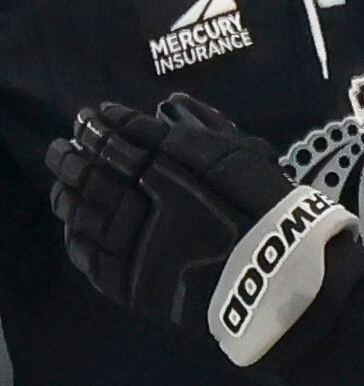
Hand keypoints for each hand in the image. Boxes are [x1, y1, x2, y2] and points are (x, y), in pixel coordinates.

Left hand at [45, 95, 363, 366]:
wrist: (279, 277)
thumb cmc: (266, 210)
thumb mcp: (241, 157)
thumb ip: (202, 130)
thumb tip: (171, 102)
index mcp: (174, 172)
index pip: (128, 140)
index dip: (108, 125)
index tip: (95, 113)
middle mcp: (147, 206)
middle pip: (96, 174)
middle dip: (77, 156)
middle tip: (64, 143)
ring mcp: (134, 246)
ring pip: (85, 213)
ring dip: (69, 193)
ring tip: (63, 181)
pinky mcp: (129, 283)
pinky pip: (89, 258)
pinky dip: (76, 239)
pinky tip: (72, 225)